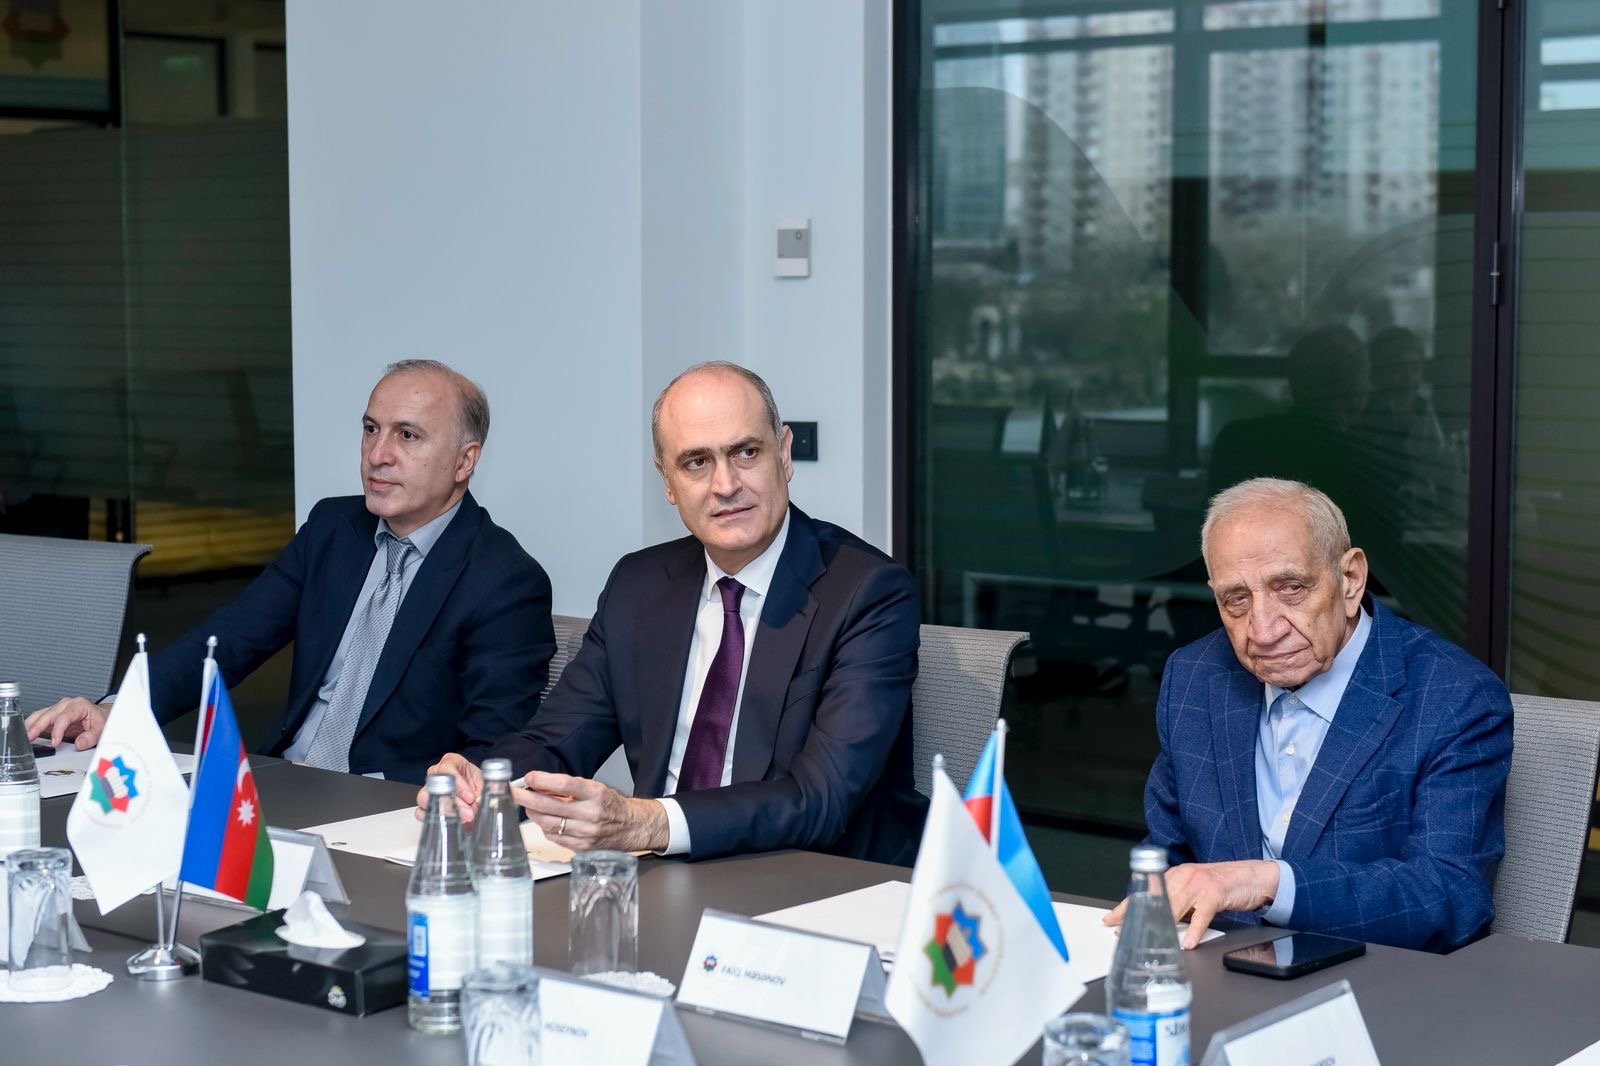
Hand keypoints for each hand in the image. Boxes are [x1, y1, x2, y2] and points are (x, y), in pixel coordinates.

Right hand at [26, 697, 109, 748]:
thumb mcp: (101, 728)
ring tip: (24, 736)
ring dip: (30, 725)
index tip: (55, 742)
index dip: (57, 731)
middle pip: (48, 714)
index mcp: (78, 705)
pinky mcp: (53, 715)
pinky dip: (32, 725)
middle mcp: (66, 705)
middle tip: (29, 738)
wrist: (101, 715)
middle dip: (37, 726)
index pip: (64, 717)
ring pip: (40, 714)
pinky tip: (26, 733)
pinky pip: (39, 718)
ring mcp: (58, 709)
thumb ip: (91, 737)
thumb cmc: (100, 719)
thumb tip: (79, 744)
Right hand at [416, 753, 482, 824]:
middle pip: (435, 786)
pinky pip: (420, 811)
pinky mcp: (425, 804)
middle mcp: (436, 773)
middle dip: (452, 802)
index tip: (470, 797)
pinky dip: (432, 819)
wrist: (472, 790)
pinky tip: (446, 822)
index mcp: (450, 761)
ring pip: (425, 799)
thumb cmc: (474, 781)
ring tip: (461, 819)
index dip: (459, 785)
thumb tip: (480, 801)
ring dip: (445, 812)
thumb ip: (482, 790)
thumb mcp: (482, 781)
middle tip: (468, 812)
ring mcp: (428, 788)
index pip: (447, 770)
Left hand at [514, 771, 667, 852]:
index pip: (566, 785)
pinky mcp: (581, 847)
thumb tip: (538, 785)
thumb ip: (569, 787)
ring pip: (548, 824)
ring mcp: (586, 833)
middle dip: (526, 798)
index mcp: (596, 794)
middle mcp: (591, 814)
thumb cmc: (611, 804)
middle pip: (550, 806)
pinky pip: (554, 837)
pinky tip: (544, 820)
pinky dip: (544, 827)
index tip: (529, 777)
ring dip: (533, 813)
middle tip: (513, 792)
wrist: (632, 826)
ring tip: (528, 805)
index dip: (544, 780)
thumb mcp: (595, 788)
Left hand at [1102, 859, 1278, 948]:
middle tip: (1120, 930)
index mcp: (1175, 874)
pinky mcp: (1215, 894)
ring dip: (1159, 923)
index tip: (1111, 918)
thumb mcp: (1194, 890)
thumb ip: (1178, 903)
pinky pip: (1201, 915)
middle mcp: (1183, 876)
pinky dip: (1194, 930)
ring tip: (1147, 937)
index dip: (1126, 905)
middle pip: (1153, 898)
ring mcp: (1198, 884)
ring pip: (1174, 905)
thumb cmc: (1222, 885)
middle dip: (1135, 915)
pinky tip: (1187, 943)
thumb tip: (1159, 923)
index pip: (1145, 891)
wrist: (1251, 876)